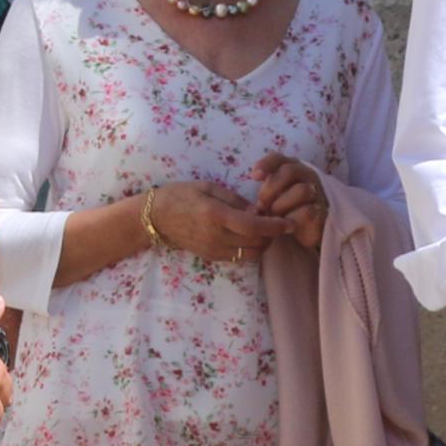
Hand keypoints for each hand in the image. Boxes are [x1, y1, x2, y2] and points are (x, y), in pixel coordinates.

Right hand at [147, 179, 282, 259]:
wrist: (155, 217)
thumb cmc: (180, 195)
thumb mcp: (208, 187)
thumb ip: (236, 200)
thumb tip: (259, 210)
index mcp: (216, 215)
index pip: (254, 226)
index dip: (275, 226)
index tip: (290, 223)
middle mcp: (217, 236)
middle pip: (257, 243)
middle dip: (272, 235)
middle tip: (275, 221)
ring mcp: (214, 249)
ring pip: (250, 254)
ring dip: (263, 244)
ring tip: (263, 230)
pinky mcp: (211, 257)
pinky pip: (239, 257)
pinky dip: (250, 249)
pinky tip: (248, 237)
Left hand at [247, 156, 330, 250]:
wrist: (308, 230)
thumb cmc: (286, 209)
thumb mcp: (273, 196)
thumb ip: (266, 190)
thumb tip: (255, 198)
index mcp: (292, 168)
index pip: (279, 158)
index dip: (266, 164)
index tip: (254, 176)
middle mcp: (307, 176)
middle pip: (289, 171)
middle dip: (271, 188)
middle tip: (262, 205)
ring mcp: (317, 192)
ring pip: (301, 190)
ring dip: (282, 204)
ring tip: (274, 216)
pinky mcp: (322, 211)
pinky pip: (308, 211)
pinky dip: (293, 218)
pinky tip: (286, 224)